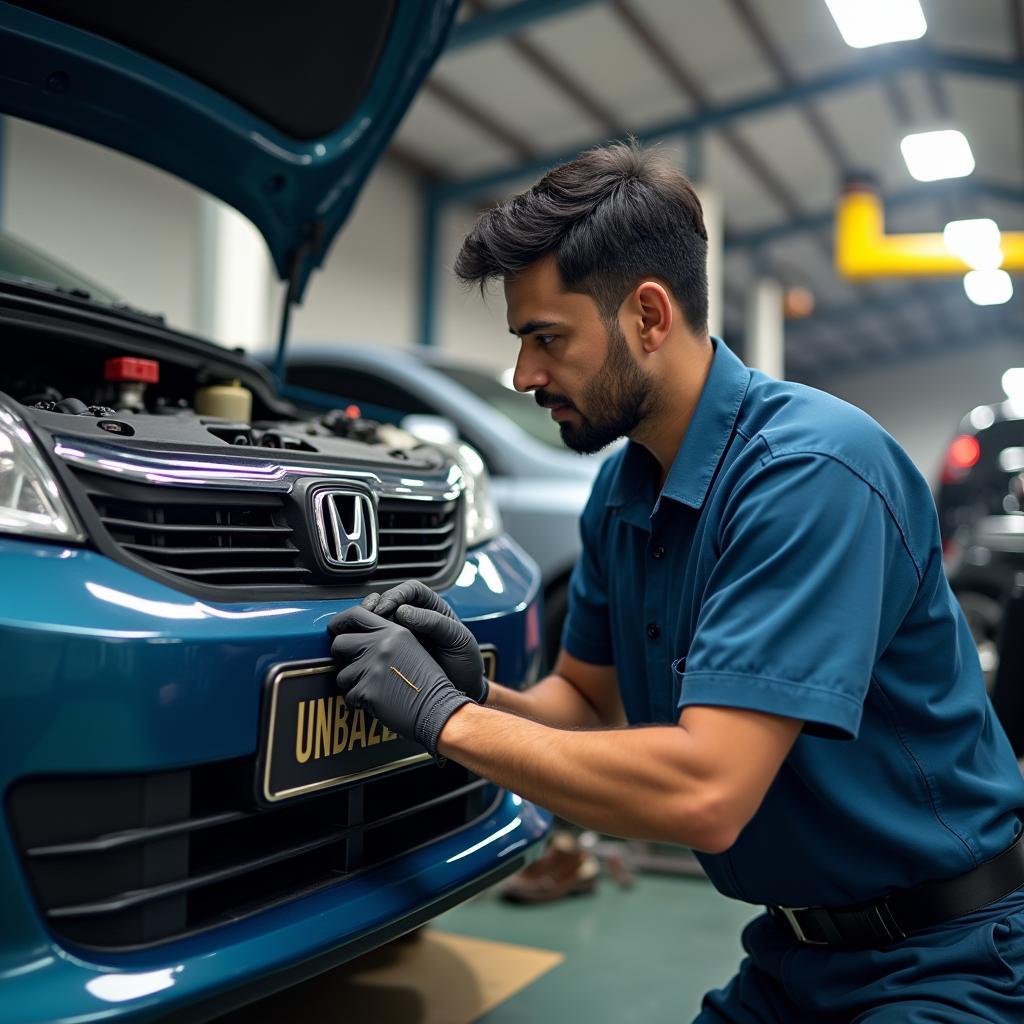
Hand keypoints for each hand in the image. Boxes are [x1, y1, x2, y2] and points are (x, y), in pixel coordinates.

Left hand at [328, 606, 469, 755]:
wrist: (437, 708)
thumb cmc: (428, 683)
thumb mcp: (412, 648)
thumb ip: (387, 638)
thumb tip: (358, 639)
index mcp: (394, 631)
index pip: (356, 614)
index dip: (339, 622)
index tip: (335, 629)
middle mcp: (381, 645)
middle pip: (340, 643)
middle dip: (342, 657)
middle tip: (355, 666)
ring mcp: (372, 667)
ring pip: (342, 674)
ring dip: (353, 683)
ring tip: (374, 688)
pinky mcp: (367, 690)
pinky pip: (349, 695)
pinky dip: (359, 701)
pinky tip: (378, 701)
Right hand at [361, 580, 488, 703]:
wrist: (463, 691)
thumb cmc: (465, 663)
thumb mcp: (457, 639)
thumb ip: (434, 622)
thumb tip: (403, 611)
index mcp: (433, 608)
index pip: (411, 590)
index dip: (396, 594)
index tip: (386, 608)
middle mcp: (416, 618)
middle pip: (389, 601)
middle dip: (376, 606)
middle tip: (368, 618)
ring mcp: (403, 634)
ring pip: (379, 618)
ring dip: (367, 621)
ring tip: (360, 630)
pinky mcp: (393, 651)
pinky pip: (376, 639)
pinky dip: (367, 639)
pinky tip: (363, 645)